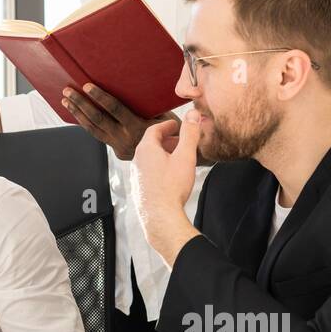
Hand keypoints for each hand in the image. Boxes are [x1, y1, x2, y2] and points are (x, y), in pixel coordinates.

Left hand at [61, 83, 171, 160]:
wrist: (175, 161)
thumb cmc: (173, 133)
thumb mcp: (166, 117)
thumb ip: (149, 107)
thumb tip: (137, 88)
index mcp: (138, 127)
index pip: (114, 109)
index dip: (100, 97)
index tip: (87, 86)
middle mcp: (125, 138)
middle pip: (98, 119)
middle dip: (81, 104)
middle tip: (68, 91)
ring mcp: (119, 147)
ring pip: (94, 129)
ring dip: (79, 114)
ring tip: (66, 101)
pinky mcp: (117, 152)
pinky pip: (99, 136)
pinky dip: (87, 125)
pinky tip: (78, 115)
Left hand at [131, 110, 202, 262]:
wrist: (160, 216)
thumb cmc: (172, 187)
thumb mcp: (185, 156)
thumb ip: (190, 134)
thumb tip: (193, 115)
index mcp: (146, 149)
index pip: (154, 130)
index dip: (166, 125)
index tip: (175, 125)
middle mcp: (137, 161)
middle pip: (151, 144)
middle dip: (166, 140)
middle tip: (180, 141)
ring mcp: (136, 176)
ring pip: (149, 159)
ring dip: (162, 155)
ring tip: (177, 159)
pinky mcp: (139, 188)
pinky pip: (148, 172)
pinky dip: (158, 168)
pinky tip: (170, 176)